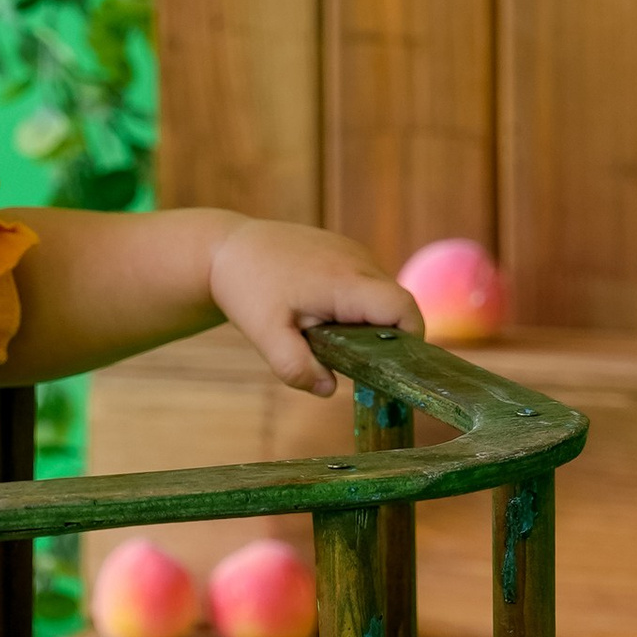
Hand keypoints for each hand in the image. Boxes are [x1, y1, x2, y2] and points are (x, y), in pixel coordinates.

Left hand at [208, 220, 419, 398]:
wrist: (227, 248)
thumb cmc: (247, 289)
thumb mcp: (267, 337)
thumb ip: (297, 368)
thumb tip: (329, 389)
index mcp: (347, 282)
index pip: (405, 310)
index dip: (409, 341)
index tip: (387, 367)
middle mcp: (358, 261)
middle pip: (398, 306)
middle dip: (384, 337)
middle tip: (350, 359)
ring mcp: (353, 251)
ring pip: (382, 294)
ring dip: (367, 320)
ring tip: (326, 332)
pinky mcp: (345, 249)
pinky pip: (366, 282)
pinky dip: (355, 303)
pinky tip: (319, 311)